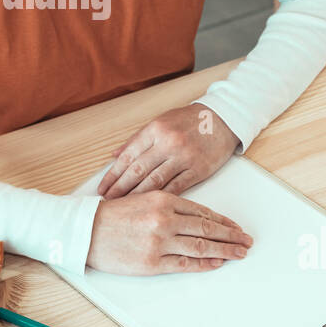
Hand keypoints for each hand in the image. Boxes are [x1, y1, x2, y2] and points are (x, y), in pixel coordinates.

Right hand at [85, 190, 253, 275]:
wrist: (85, 230)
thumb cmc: (110, 215)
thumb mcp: (140, 199)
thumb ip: (165, 205)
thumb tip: (192, 216)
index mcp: (162, 199)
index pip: (201, 210)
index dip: (222, 220)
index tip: (235, 226)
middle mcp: (164, 218)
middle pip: (207, 227)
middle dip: (230, 235)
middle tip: (246, 240)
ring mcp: (160, 241)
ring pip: (201, 245)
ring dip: (224, 250)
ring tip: (239, 253)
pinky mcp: (153, 262)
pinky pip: (185, 263)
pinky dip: (204, 264)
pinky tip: (216, 263)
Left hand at [98, 104, 239, 199]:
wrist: (223, 119)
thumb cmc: (190, 121)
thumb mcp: (161, 122)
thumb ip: (137, 139)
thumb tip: (115, 155)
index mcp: (155, 129)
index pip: (128, 156)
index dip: (112, 175)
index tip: (102, 188)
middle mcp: (168, 142)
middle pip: (137, 170)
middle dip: (119, 188)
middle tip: (107, 201)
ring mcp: (184, 156)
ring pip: (154, 181)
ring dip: (136, 196)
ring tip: (123, 206)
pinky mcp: (198, 169)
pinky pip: (176, 187)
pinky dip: (161, 198)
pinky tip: (150, 207)